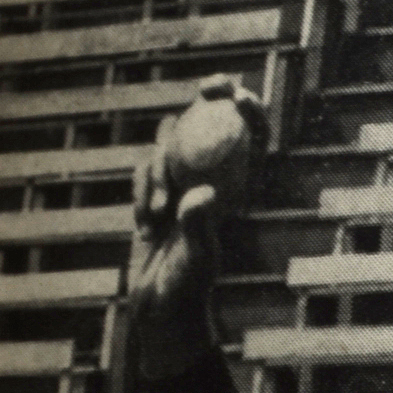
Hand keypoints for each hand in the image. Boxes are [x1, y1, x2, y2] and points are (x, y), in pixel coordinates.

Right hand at [130, 83, 264, 379]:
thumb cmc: (187, 286)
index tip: (239, 96)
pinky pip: (143, 169)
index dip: (252, 111)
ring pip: (170, 144)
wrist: (159, 306)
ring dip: (159, 170)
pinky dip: (141, 190)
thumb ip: (198, 225)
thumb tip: (203, 193)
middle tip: (209, 86)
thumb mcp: (196, 257)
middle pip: (213, 123)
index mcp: (236, 191)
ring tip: (158, 216)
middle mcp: (211, 180)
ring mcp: (180, 183)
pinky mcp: (154, 192)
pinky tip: (145, 225)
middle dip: (213, 97)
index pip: (252, 141)